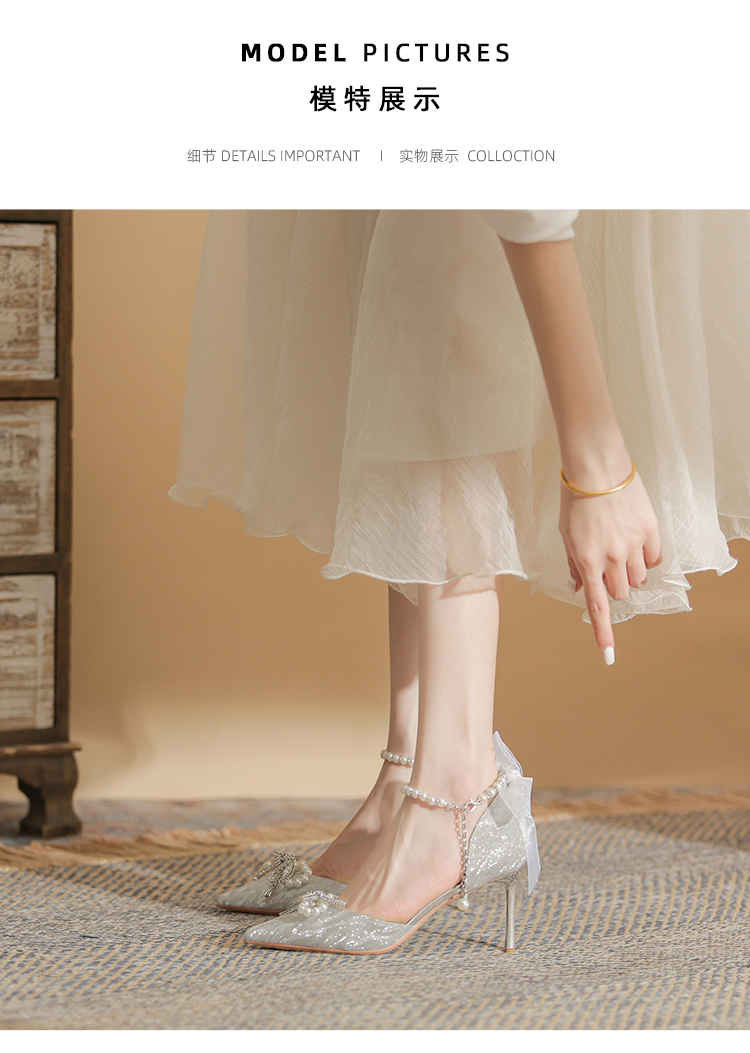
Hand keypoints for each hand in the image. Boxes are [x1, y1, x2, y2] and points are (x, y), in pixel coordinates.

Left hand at [559, 472, 662, 662]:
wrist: (597, 468)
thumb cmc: (575, 500)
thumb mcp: (566, 535)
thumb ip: (574, 564)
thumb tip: (580, 588)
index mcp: (586, 560)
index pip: (597, 605)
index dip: (603, 632)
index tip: (608, 656)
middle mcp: (612, 557)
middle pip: (621, 593)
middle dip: (614, 587)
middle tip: (607, 567)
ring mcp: (633, 545)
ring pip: (639, 578)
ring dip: (631, 573)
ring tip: (621, 550)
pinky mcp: (650, 531)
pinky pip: (654, 559)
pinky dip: (646, 558)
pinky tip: (637, 543)